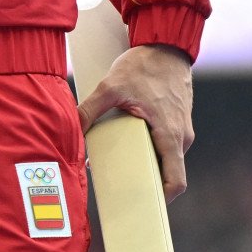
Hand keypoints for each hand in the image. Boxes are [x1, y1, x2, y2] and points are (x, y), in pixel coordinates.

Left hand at [78, 44, 194, 200]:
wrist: (166, 43)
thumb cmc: (144, 66)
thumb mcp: (111, 87)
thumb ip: (90, 110)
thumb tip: (70, 129)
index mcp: (171, 136)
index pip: (176, 181)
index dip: (162, 199)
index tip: (144, 208)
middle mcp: (181, 137)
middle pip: (166, 171)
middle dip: (145, 182)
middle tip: (120, 190)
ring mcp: (180, 128)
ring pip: (164, 155)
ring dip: (144, 162)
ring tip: (116, 165)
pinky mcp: (175, 118)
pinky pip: (163, 141)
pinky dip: (147, 146)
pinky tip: (124, 142)